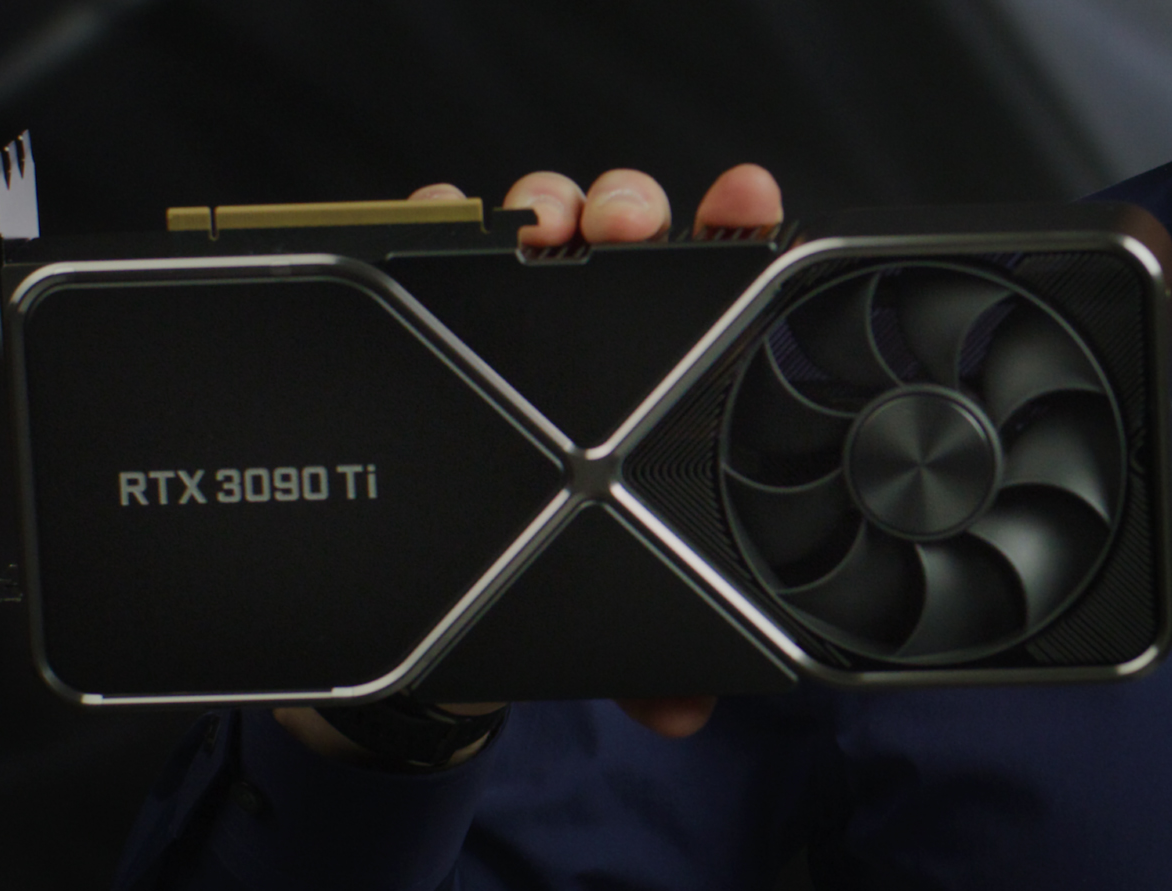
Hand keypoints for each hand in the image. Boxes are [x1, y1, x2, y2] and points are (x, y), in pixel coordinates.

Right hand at [278, 163, 783, 758]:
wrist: (424, 627)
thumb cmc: (533, 589)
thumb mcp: (605, 625)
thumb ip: (654, 663)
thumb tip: (684, 709)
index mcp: (661, 394)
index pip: (714, 292)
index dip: (739, 231)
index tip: (746, 197)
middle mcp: (593, 347)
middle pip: (624, 240)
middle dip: (630, 209)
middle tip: (625, 225)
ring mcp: (513, 332)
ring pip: (537, 229)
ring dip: (547, 205)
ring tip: (546, 227)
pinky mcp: (433, 331)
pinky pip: (430, 251)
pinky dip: (438, 217)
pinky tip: (445, 216)